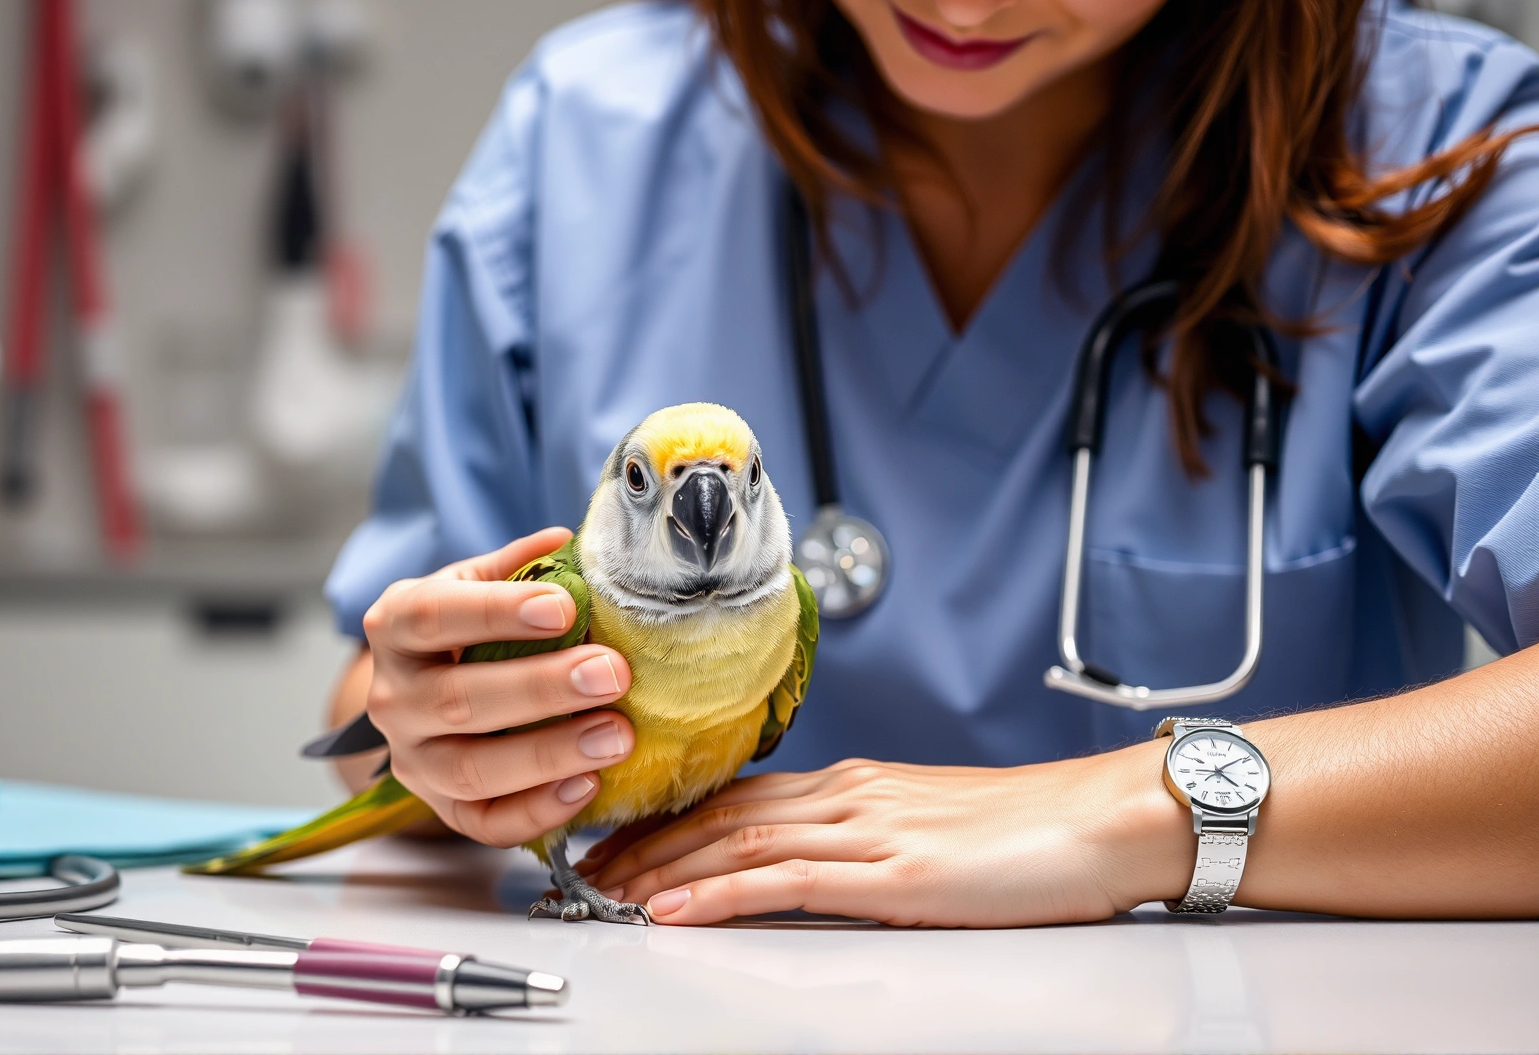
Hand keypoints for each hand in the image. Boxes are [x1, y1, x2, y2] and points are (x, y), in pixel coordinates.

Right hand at [361, 528, 635, 847]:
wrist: (422, 688)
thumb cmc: (462, 627)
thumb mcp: (477, 583)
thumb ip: (520, 565)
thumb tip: (566, 542)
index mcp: (395, 626)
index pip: (433, 616)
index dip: (497, 612)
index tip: (565, 607)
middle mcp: (393, 698)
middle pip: (458, 702)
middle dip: (541, 689)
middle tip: (611, 674)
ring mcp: (412, 761)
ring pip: (470, 770)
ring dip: (549, 754)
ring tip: (617, 735)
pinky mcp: (440, 807)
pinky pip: (485, 823)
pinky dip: (538, 811)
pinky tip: (589, 785)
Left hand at [578, 747, 1193, 926]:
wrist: (1107, 820)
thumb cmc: (1036, 832)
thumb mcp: (933, 831)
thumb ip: (870, 843)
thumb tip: (823, 869)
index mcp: (858, 784)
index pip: (739, 796)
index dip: (671, 819)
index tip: (622, 838)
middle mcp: (850, 795)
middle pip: (721, 815)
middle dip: (645, 843)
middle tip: (585, 866)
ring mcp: (867, 831)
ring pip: (735, 842)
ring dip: (661, 869)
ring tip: (604, 891)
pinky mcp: (891, 874)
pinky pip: (782, 881)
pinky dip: (715, 893)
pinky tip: (673, 909)